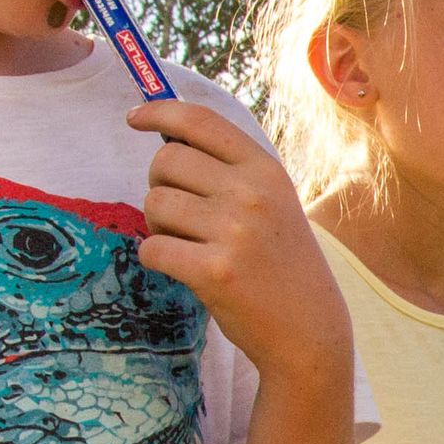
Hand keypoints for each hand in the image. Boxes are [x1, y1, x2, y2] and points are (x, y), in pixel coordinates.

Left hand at [130, 101, 350, 386]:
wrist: (308, 331)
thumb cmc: (281, 263)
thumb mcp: (273, 203)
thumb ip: (230, 170)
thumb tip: (167, 137)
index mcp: (265, 170)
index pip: (201, 121)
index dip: (159, 112)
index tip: (134, 118)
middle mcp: (252, 194)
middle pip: (166, 161)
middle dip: (158, 185)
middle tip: (177, 214)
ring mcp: (234, 233)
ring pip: (154, 204)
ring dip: (157, 226)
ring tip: (186, 244)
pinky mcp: (215, 272)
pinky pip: (152, 249)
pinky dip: (156, 259)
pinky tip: (181, 268)